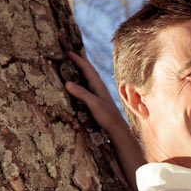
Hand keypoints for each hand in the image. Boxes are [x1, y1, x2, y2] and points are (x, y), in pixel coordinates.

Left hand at [66, 51, 142, 190]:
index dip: (81, 64)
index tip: (71, 53)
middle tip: (68, 49)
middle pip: (90, 72)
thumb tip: (78, 102)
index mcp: (100, 95)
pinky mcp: (100, 110)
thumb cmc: (109, 130)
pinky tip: (67, 84)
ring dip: (80, 68)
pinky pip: (88, 97)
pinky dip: (78, 90)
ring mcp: (102, 101)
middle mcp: (102, 94)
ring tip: (69, 57)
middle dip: (80, 60)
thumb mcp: (96, 116)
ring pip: (91, 80)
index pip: (90, 75)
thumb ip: (88, 106)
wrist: (123, 141)